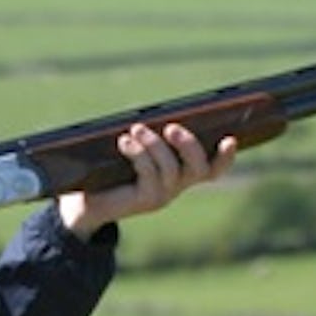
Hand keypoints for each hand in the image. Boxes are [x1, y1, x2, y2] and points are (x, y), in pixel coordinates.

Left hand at [58, 122, 236, 239]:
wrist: (85, 202)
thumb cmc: (110, 170)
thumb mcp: (132, 149)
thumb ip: (148, 135)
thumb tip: (155, 113)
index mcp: (180, 173)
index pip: (213, 168)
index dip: (226, 157)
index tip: (230, 138)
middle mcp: (177, 186)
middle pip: (199, 168)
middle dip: (188, 144)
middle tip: (171, 127)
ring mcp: (162, 195)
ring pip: (171, 169)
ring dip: (154, 145)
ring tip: (136, 129)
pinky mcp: (144, 200)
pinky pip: (149, 174)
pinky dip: (138, 154)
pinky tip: (125, 142)